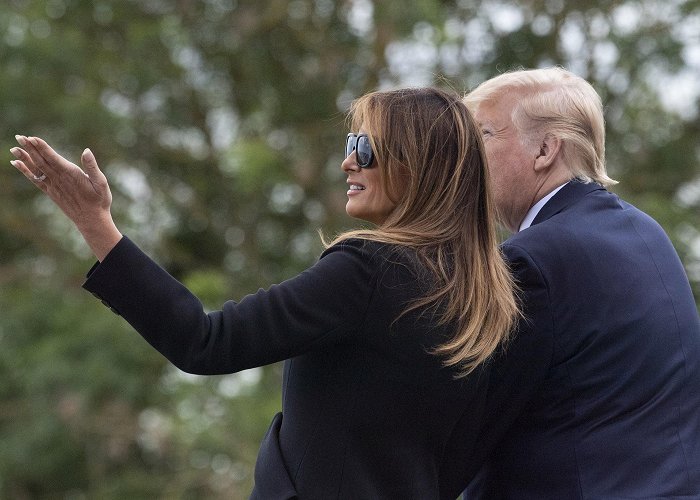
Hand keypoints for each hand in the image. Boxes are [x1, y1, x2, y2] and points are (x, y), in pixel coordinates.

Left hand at [10, 135, 122, 260]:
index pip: (53, 158)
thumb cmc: (99, 200)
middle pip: (41, 161)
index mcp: (71, 175)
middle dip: (30, 149)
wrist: (91, 220)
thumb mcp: (101, 183)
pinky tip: (16, 163)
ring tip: (14, 148)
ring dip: (24, 158)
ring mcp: (53, 186)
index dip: (42, 148)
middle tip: (19, 137)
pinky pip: (35, 179)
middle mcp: (59, 179)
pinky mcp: (50, 191)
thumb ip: (92, 167)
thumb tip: (86, 151)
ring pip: (36, 169)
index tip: (31, 138)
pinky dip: (25, 171)